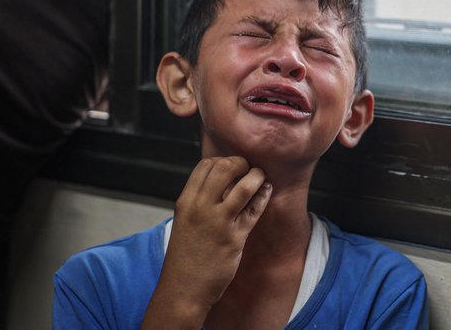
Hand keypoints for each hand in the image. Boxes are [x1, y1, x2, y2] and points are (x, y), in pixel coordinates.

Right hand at [141, 156, 271, 328]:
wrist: (182, 290)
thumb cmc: (185, 256)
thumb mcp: (184, 221)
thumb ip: (199, 201)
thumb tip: (222, 182)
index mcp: (185, 201)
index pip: (206, 165)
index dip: (223, 160)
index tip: (233, 166)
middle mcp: (200, 208)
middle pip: (224, 168)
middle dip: (241, 163)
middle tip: (249, 168)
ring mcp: (218, 222)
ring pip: (243, 186)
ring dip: (256, 176)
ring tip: (261, 176)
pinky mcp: (234, 238)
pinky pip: (254, 209)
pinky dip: (264, 195)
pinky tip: (267, 190)